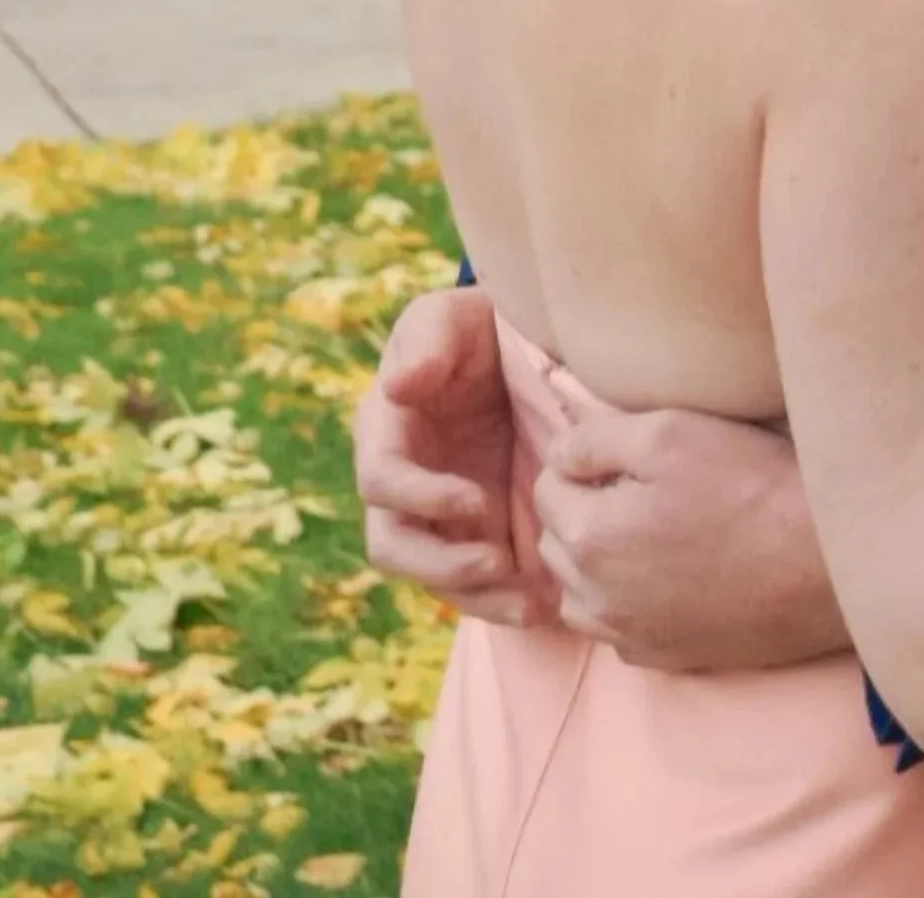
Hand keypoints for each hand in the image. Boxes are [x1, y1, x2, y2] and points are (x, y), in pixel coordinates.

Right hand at [355, 287, 555, 626]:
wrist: (512, 344)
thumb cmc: (473, 325)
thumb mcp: (450, 315)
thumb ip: (426, 342)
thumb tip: (395, 388)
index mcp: (385, 430)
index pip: (381, 480)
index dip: (421, 498)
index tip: (476, 501)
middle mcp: (401, 480)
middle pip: (394, 545)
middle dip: (442, 564)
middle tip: (499, 565)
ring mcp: (434, 511)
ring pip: (433, 574)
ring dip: (474, 596)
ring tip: (530, 606)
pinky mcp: (472, 529)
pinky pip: (472, 578)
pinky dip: (499, 598)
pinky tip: (542, 607)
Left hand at [534, 406, 850, 672]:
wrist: (822, 564)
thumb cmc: (750, 486)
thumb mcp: (671, 432)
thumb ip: (596, 439)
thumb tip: (558, 453)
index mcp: (590, 537)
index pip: (547, 486)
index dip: (584, 460)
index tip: (628, 453)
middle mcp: (596, 598)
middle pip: (557, 541)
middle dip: (584, 510)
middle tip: (641, 485)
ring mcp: (631, 635)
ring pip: (580, 593)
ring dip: (597, 562)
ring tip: (648, 532)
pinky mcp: (666, 658)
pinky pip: (618, 629)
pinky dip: (627, 602)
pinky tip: (669, 576)